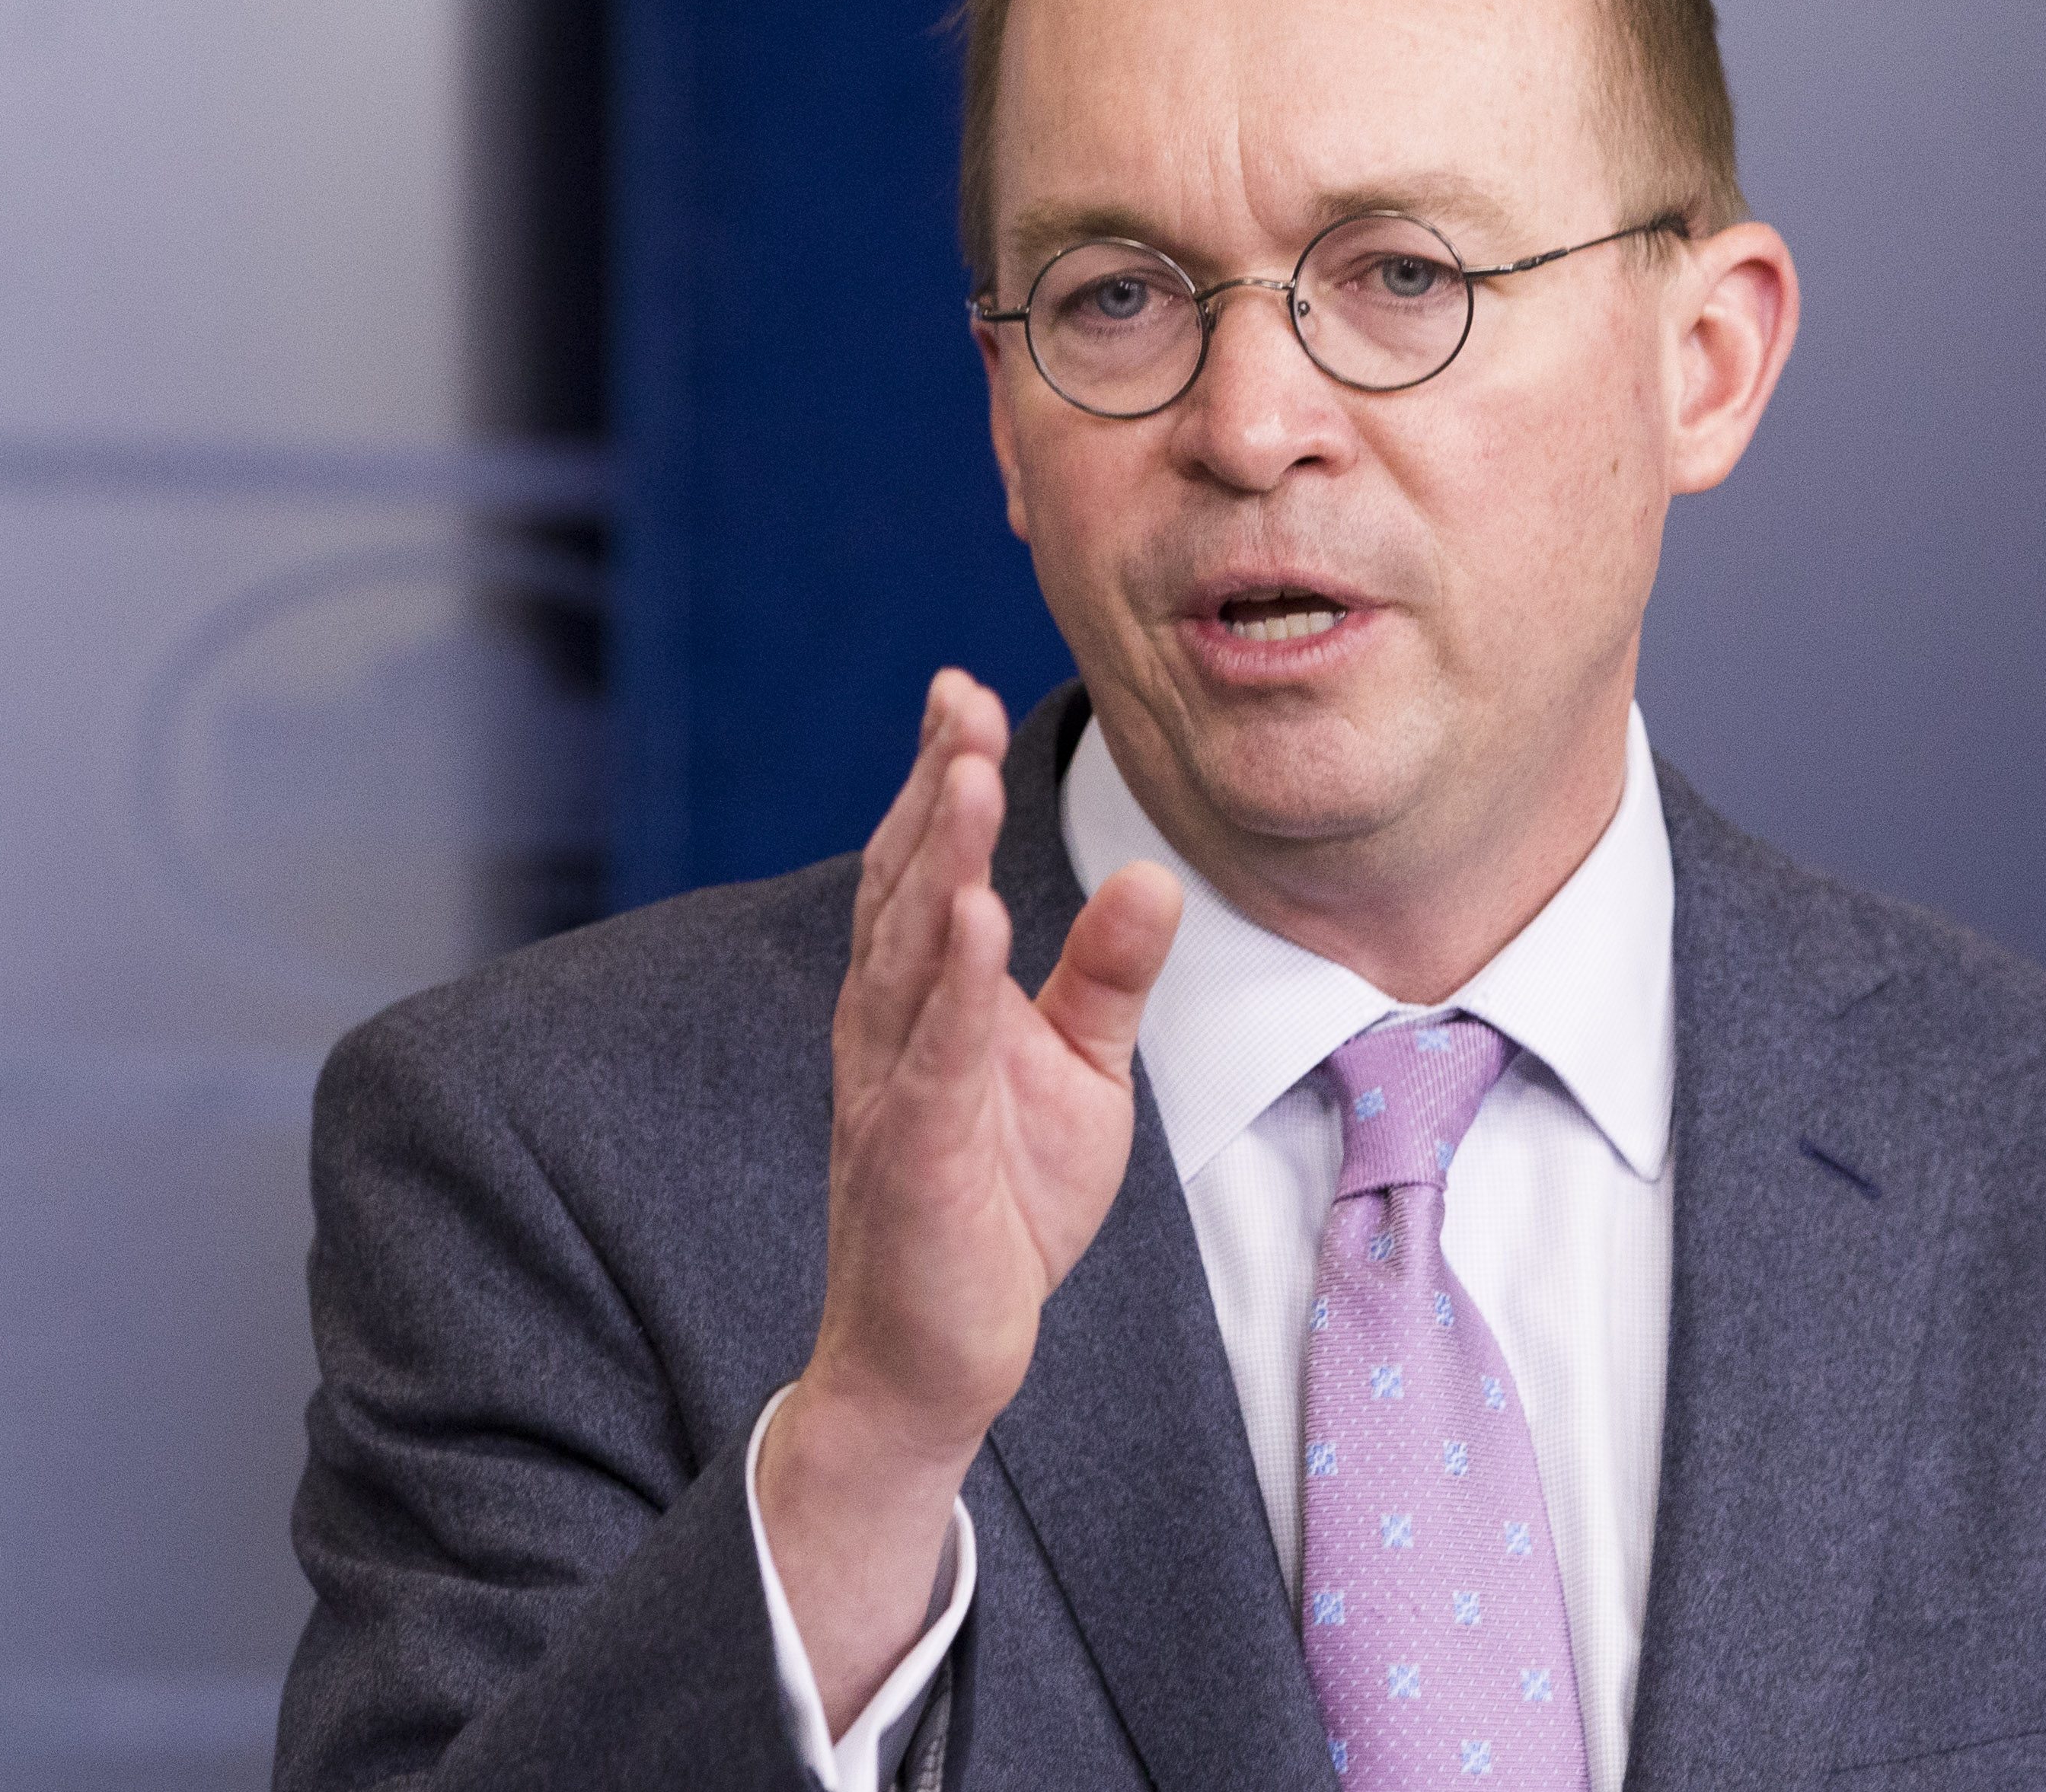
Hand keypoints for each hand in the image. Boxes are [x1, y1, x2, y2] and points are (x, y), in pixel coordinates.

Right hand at [758, 670, 1181, 1732]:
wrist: (939, 1353)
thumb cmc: (997, 1205)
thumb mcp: (1079, 1072)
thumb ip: (1107, 974)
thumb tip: (1156, 876)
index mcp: (922, 997)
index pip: (927, 866)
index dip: (941, 777)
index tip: (964, 692)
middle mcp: (889, 1026)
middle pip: (907, 885)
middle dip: (933, 787)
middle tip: (959, 697)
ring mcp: (893, 1088)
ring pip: (908, 954)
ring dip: (938, 859)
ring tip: (966, 772)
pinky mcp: (914, 1157)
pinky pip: (931, 1059)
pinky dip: (950, 986)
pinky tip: (971, 918)